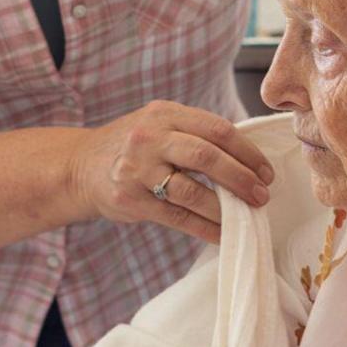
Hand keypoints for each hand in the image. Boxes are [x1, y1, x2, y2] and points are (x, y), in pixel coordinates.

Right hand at [69, 100, 273, 245]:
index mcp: (164, 113)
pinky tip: (221, 234)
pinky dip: (204, 227)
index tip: (265, 172)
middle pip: (207, 156)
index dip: (247, 153)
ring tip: (245, 214)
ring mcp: (137, 169)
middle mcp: (149, 137)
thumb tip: (248, 158)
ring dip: (225, 207)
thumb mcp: (159, 125)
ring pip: (192, 191)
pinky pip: (177, 217)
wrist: (80, 167)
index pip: (217, 129)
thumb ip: (195, 134)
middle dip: (241, 178)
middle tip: (261, 195)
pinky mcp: (131, 200)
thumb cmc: (133, 147)